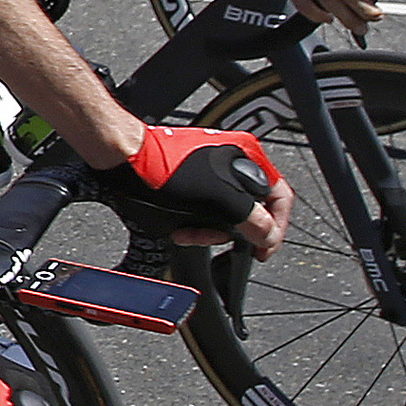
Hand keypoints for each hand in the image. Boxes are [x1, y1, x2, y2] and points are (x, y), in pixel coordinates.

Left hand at [98, 124, 291, 259]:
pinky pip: (204, 212)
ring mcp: (211, 172)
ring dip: (209, 231)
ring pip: (225, 215)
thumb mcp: (220, 199)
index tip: (264, 249)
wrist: (125, 160)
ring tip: (189, 233)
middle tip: (216, 240)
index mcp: (248, 156)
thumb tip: (269, 235)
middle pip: (251, 210)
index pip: (280, 197)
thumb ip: (252, 219)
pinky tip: (180, 228)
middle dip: (231, 231)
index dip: (276, 227)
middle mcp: (233, 162)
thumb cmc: (165, 168)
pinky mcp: (191, 183)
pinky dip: (195, 224)